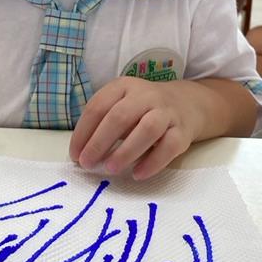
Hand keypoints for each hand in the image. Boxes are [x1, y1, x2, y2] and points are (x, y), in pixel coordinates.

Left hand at [69, 77, 196, 179]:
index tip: (75, 155)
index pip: (98, 106)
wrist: (187, 104)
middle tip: (87, 164)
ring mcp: (166, 112)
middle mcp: (146, 96)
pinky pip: (169, 146)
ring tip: (110, 169)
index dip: (83, 132)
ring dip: (126, 151)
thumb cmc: (143, 109)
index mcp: (124, 87)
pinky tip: (138, 174)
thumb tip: (80, 154)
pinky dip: (153, 162)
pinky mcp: (182, 131)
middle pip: (120, 116)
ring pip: (147, 129)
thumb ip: (102, 124)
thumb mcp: (121, 105)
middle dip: (100, 142)